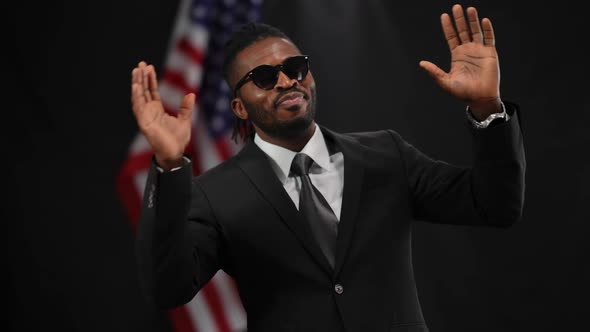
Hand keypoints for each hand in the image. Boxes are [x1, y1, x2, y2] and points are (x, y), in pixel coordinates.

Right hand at [131, 61, 194, 169]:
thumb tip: (191, 94)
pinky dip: (137, 96)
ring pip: (139, 96)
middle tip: (140, 63)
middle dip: (141, 77)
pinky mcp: (144, 123)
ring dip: (137, 83)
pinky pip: (138, 107)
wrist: (175, 153)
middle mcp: (149, 111)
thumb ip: (186, 108)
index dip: (150, 79)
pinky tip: (136, 86)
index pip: (152, 91)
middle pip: (143, 91)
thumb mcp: (184, 120)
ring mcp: (145, 117)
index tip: (149, 67)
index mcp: (157, 110)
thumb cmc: (177, 140)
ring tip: (136, 70)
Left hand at [419, 4, 501, 119]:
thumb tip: (421, 63)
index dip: (448, 26)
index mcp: (457, 55)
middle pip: (463, 30)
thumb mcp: (445, 82)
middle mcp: (467, 50)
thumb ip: (434, 72)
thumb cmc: (463, 92)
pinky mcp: (490, 53)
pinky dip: (487, 29)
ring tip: (470, 9)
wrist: (480, 98)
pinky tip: (484, 20)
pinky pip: (489, 38)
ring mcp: (479, 50)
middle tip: (456, 7)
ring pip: (475, 31)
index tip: (444, 16)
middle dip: (459, 19)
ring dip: (473, 20)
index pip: (451, 37)